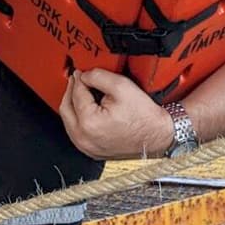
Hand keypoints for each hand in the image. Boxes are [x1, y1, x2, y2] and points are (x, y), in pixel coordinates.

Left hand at [58, 68, 174, 159]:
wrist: (158, 136)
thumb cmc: (145, 118)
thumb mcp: (122, 87)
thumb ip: (98, 76)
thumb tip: (84, 75)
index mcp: (89, 123)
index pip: (76, 94)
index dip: (79, 79)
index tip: (81, 72)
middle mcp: (84, 138)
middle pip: (66, 108)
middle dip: (71, 91)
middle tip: (77, 80)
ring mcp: (86, 148)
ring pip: (69, 121)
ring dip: (73, 105)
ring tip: (82, 92)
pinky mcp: (91, 152)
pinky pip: (76, 132)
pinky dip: (78, 119)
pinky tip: (86, 109)